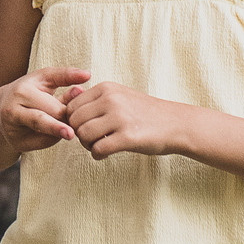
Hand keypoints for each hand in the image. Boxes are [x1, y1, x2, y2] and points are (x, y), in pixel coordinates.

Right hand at [0, 68, 88, 159]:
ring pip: (41, 129)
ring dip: (57, 131)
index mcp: (23, 89)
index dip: (69, 105)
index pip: (52, 98)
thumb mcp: (43, 80)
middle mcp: (14, 106)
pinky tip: (56, 135)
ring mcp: (13, 126)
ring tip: (69, 134)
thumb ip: (64, 76)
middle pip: (47, 115)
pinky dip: (50, 140)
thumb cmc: (28, 92)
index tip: (83, 106)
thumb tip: (87, 75)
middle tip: (79, 122)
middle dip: (64, 118)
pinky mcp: (15, 142)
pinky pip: (39, 143)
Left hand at [64, 81, 190, 160]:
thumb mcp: (120, 96)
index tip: (86, 128)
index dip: (74, 121)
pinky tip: (105, 154)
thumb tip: (68, 104)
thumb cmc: (145, 112)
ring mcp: (119, 118)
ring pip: (83, 135)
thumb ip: (96, 99)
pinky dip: (97, 155)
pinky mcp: (128, 137)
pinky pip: (98, 149)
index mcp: (107, 88)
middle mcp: (111, 99)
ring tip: (99, 146)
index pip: (72, 106)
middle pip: (74, 121)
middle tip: (91, 140)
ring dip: (87, 145)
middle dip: (78, 134)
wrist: (176, 123)